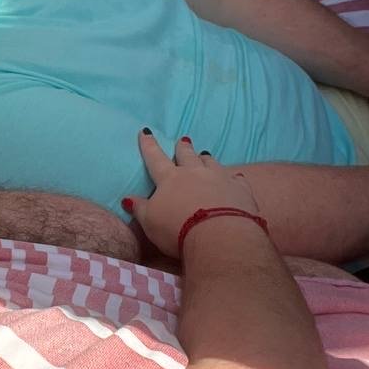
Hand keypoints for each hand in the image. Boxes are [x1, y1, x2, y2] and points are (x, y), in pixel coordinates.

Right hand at [123, 132, 259, 258]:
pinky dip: (233, 177)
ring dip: (206, 158)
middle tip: (183, 140)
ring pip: (211, 162)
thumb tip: (128, 198)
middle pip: (187, 155)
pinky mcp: (240, 189)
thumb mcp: (150, 222)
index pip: (155, 158)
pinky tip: (235, 176)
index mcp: (170, 179)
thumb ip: (140, 208)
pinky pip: (237, 178)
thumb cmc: (177, 230)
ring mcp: (220, 178)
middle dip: (183, 147)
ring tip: (204, 154)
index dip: (148, 145)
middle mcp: (195, 173)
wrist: (219, 236)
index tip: (146, 132)